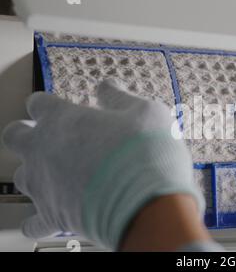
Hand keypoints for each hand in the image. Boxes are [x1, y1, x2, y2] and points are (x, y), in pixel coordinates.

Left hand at [2, 79, 204, 249]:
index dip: (47, 104)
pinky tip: (51, 217)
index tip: (55, 108)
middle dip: (26, 134)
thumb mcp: (144, 111)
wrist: (147, 201)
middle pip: (15, 136)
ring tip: (56, 176)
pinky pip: (32, 223)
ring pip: (21, 177)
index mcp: (63, 118)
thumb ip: (119, 97)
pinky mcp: (52, 215)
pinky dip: (40, 220)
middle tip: (45, 138)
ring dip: (35, 174)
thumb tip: (107, 86)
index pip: (39, 103)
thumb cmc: (146, 152)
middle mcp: (44, 148)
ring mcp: (43, 183)